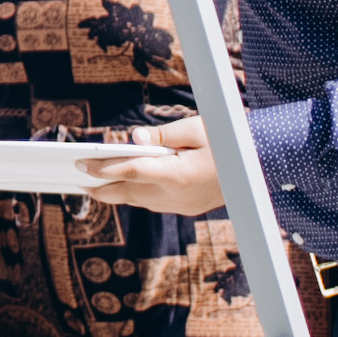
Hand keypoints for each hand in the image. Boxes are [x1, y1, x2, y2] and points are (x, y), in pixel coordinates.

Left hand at [82, 118, 225, 217]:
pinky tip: (126, 188)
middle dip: (101, 188)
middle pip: (129, 192)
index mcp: (177, 174)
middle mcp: (176, 195)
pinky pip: (153, 203)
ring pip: (140, 201)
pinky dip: (136, 196)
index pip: (130, 171)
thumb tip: (133, 138)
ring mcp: (182, 205)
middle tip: (76, 181)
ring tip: (94, 186)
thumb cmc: (230, 141)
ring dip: (117, 194)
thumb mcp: (196, 128)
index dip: (102, 169)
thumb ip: (162, 134)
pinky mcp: (187, 207)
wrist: (261, 167)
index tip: (79, 165)